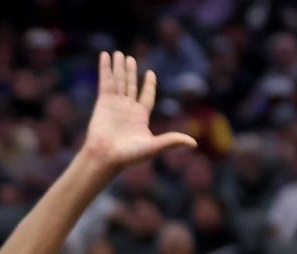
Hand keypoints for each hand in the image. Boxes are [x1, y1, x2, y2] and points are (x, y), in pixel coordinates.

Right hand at [79, 52, 196, 174]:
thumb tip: (194, 143)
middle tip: (130, 58)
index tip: (150, 73)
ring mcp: (114, 104)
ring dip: (119, 67)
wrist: (105, 157)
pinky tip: (105, 55)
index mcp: (140, 117)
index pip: (146, 96)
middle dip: (130, 72)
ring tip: (118, 54)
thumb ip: (172, 140)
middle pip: (130, 85)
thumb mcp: (154, 147)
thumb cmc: (128, 155)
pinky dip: (105, 68)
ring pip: (118, 81)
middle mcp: (127, 109)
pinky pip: (105, 80)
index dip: (149, 85)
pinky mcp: (103, 101)